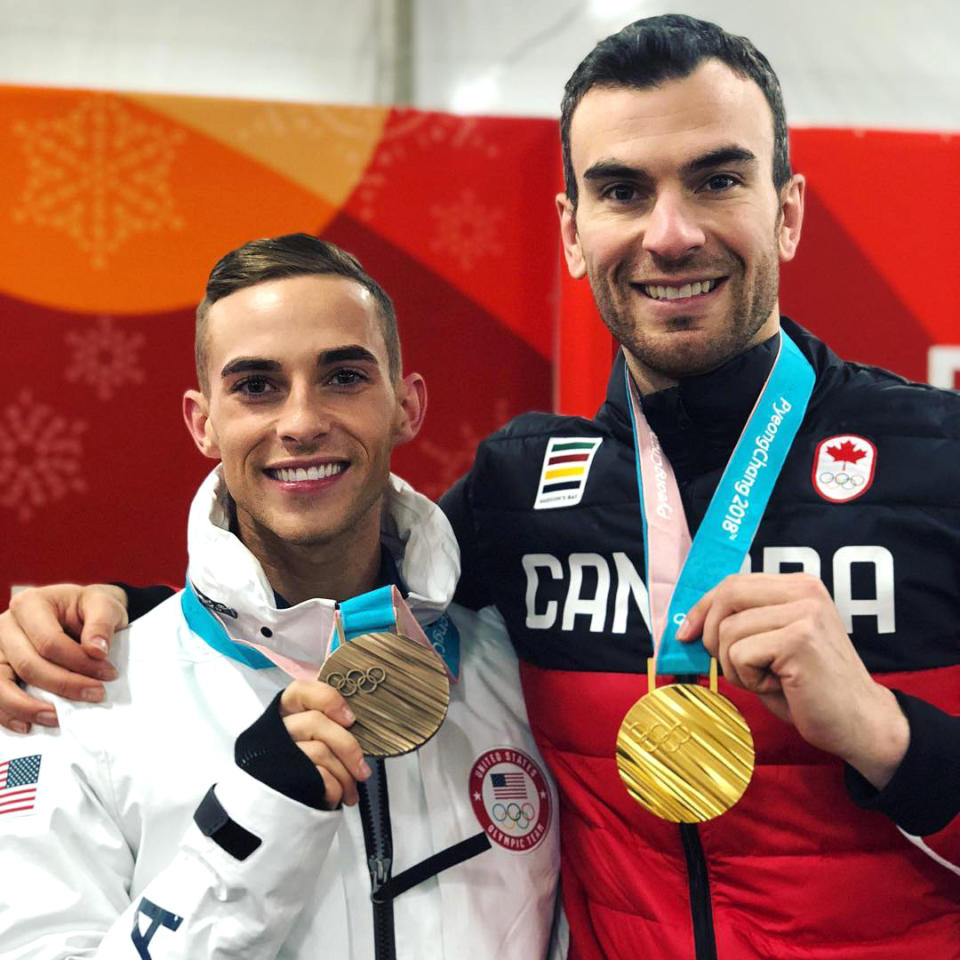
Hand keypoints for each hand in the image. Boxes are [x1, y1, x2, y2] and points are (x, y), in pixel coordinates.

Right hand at [0, 584, 127, 731]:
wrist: (76, 611)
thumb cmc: (86, 608)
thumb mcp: (102, 604)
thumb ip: (101, 623)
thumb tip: (97, 650)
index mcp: (30, 604)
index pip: (50, 642)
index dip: (79, 662)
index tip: (108, 674)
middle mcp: (5, 625)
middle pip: (28, 665)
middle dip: (63, 685)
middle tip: (95, 695)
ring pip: (1, 685)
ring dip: (29, 707)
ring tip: (57, 719)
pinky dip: (8, 714)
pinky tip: (27, 725)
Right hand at [280, 680, 370, 808]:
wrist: (279, 816)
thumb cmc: (303, 775)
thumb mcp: (310, 745)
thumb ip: (326, 728)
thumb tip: (356, 729)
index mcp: (283, 716)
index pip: (299, 691)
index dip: (328, 699)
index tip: (350, 718)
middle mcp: (275, 732)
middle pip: (315, 722)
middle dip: (348, 747)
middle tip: (363, 770)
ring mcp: (276, 756)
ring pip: (320, 751)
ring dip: (346, 775)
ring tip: (351, 791)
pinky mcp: (281, 780)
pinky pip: (319, 777)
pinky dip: (335, 790)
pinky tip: (337, 797)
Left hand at [678, 573, 909, 788]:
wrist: (859, 724)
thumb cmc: (808, 689)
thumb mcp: (771, 644)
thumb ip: (741, 623)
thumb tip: (687, 625)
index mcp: (798, 586)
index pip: (733, 583)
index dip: (701, 608)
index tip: (684, 634)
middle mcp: (804, 591)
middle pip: (727, 596)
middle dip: (712, 635)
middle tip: (735, 667)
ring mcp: (804, 612)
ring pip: (728, 631)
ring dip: (736, 667)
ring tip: (769, 680)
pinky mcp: (800, 639)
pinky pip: (740, 654)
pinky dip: (748, 679)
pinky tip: (779, 687)